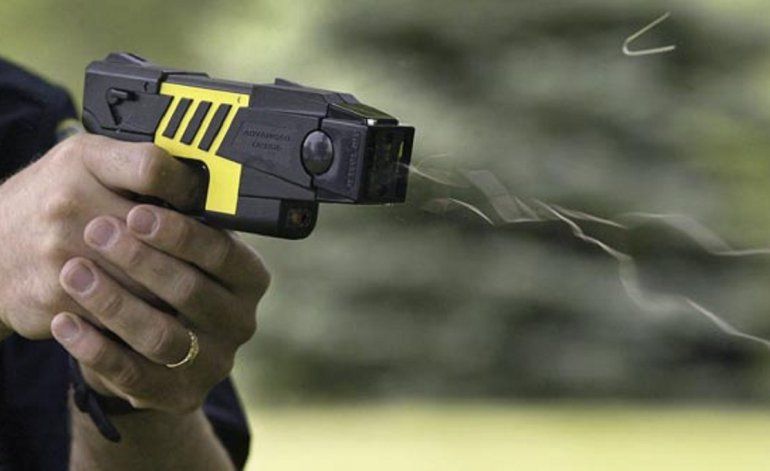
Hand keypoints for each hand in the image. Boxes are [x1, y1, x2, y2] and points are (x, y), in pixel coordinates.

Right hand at [0, 134, 201, 338]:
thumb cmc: (48, 200)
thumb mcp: (83, 161)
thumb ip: (137, 163)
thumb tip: (198, 180)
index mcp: (82, 164)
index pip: (153, 169)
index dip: (186, 187)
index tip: (200, 202)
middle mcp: (68, 207)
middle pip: (158, 236)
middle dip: (188, 249)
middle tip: (209, 258)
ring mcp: (62, 257)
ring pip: (148, 283)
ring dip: (175, 290)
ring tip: (192, 288)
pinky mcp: (57, 301)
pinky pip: (122, 317)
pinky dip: (146, 317)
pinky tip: (159, 313)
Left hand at [50, 205, 269, 412]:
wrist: (153, 342)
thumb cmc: (165, 274)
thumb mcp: (180, 240)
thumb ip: (181, 214)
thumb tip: (166, 170)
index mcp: (249, 277)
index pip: (222, 252)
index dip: (180, 233)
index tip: (137, 211)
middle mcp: (240, 321)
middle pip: (191, 291)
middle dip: (139, 260)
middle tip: (95, 231)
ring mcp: (214, 361)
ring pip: (161, 335)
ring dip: (114, 303)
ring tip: (73, 272)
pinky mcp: (180, 393)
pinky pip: (133, 373)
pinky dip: (95, 347)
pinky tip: (64, 321)